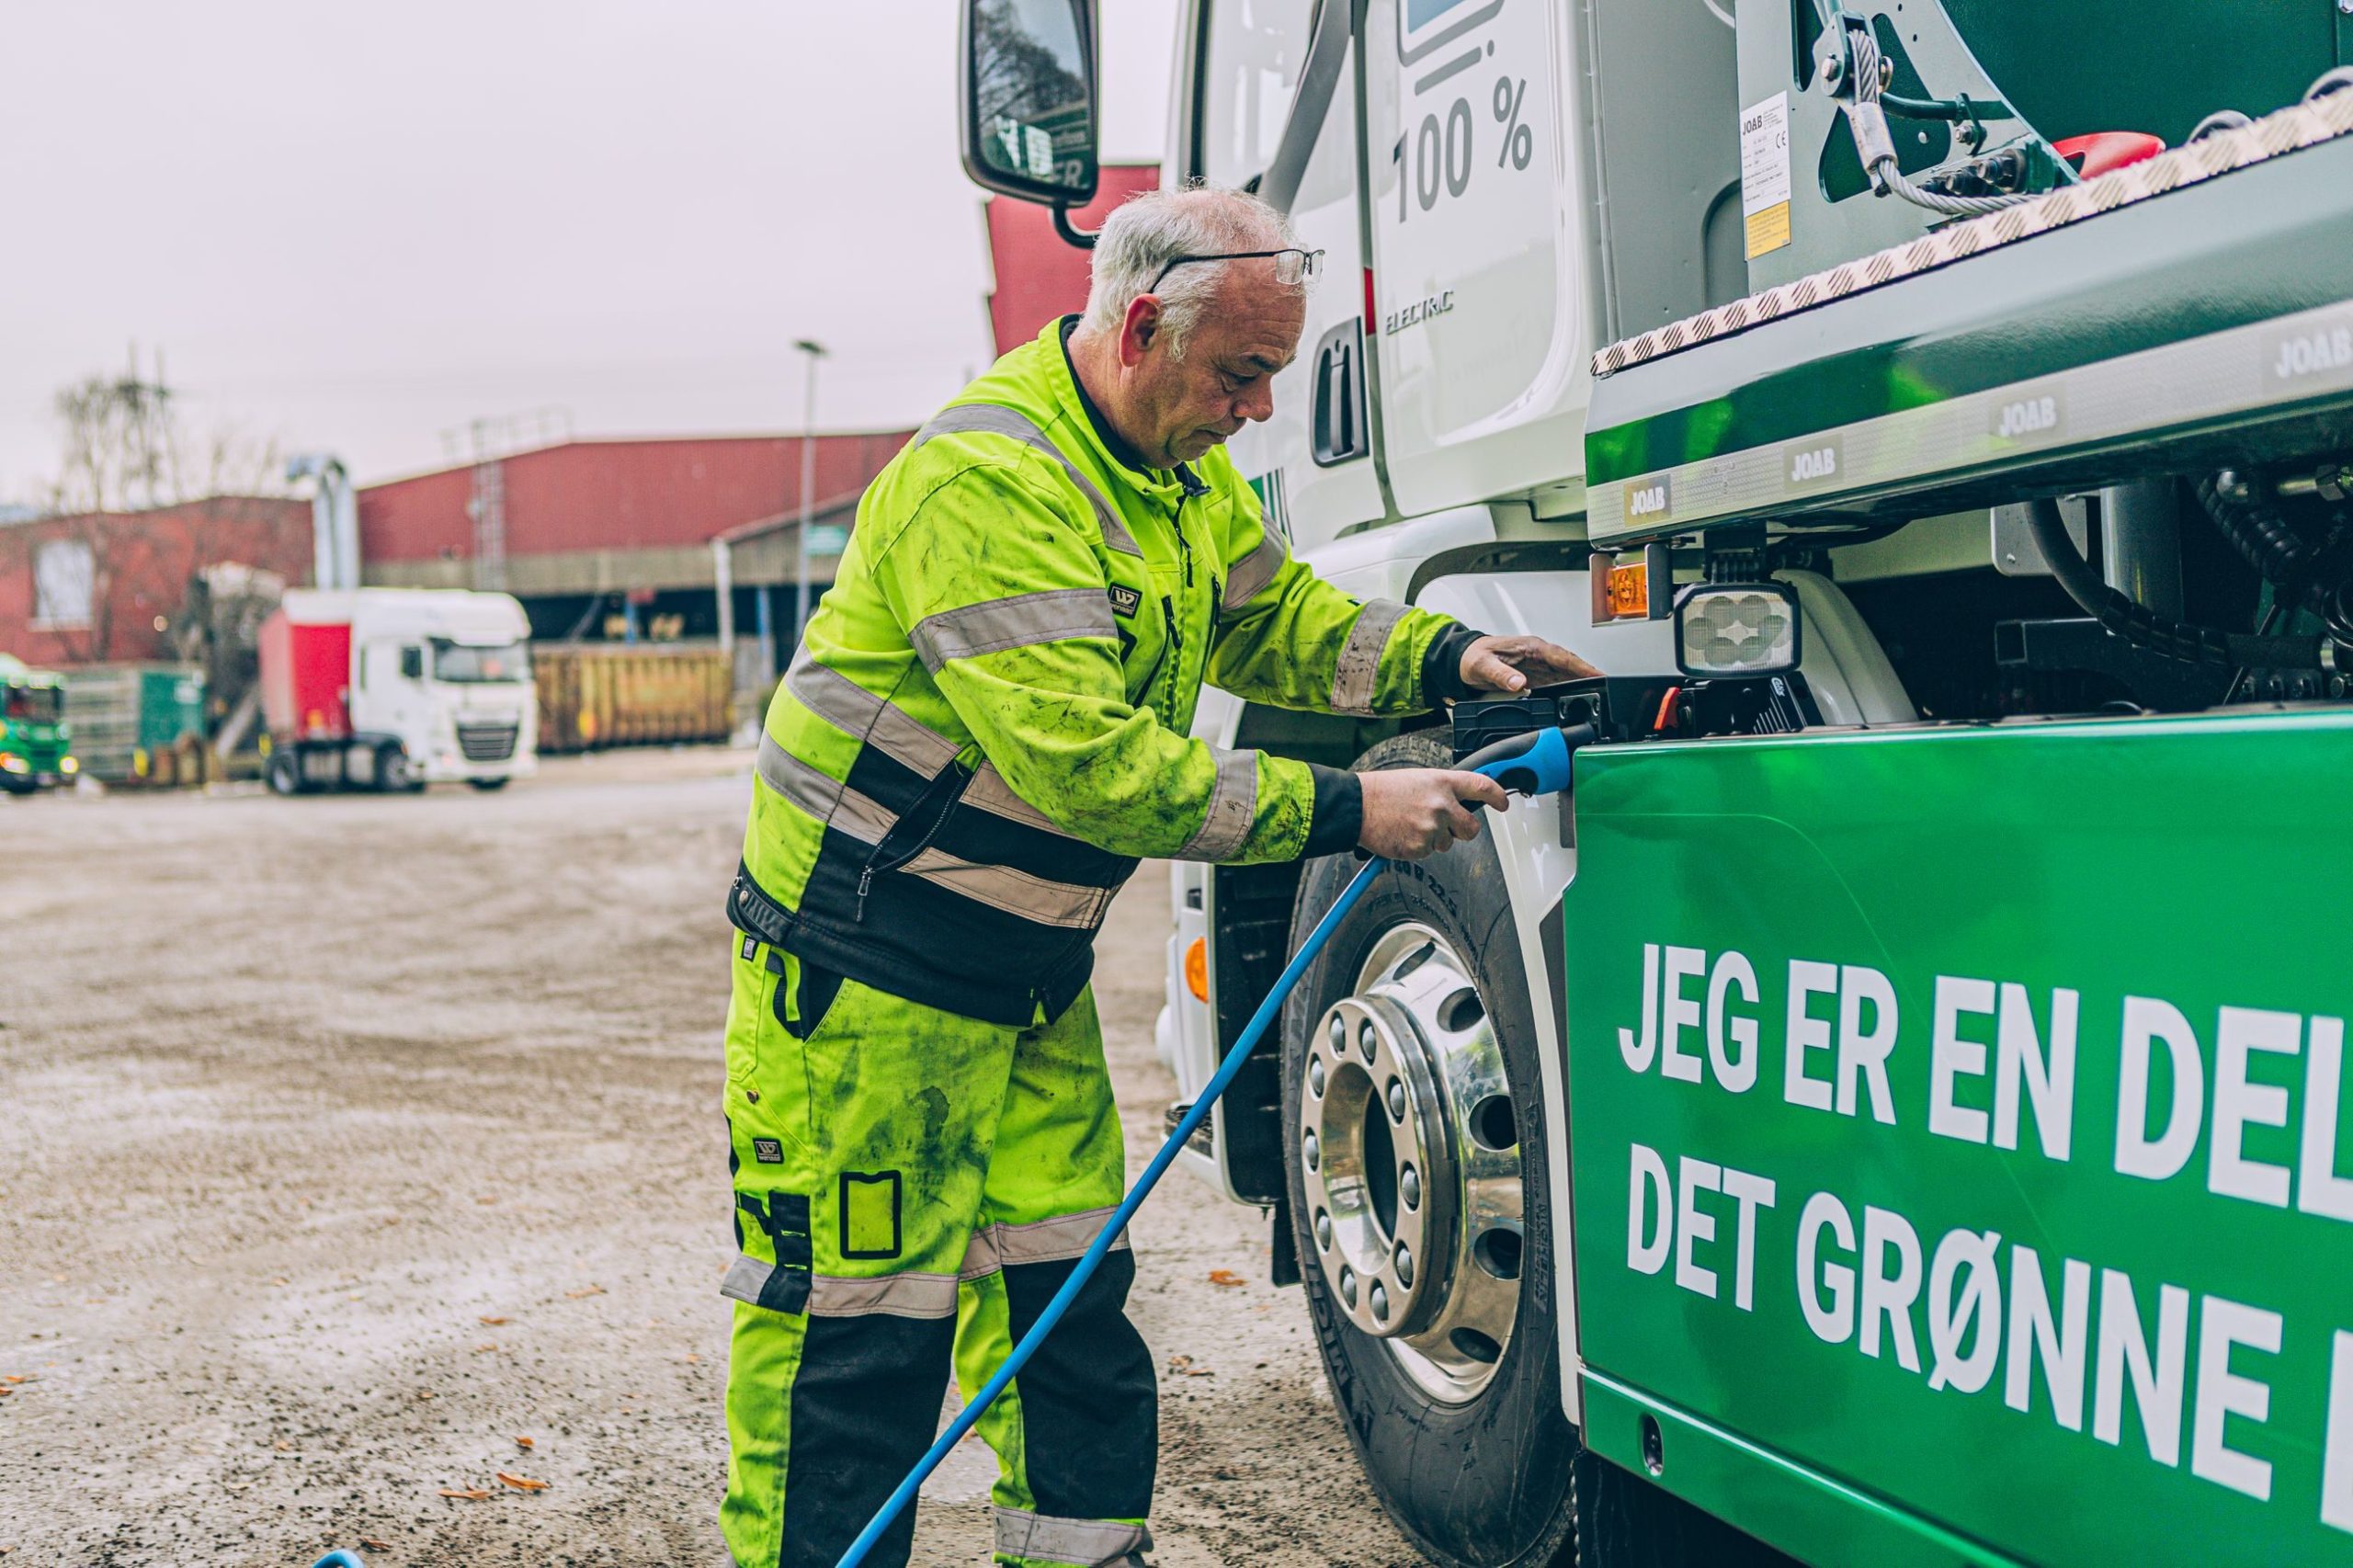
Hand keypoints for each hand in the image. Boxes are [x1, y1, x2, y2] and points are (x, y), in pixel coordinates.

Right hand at [1357, 768, 1508, 859]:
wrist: (1357, 805)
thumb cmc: (1382, 791)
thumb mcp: (1418, 780)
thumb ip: (1442, 790)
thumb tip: (1459, 803)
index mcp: (1442, 783)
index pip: (1482, 787)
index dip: (1497, 796)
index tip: (1503, 803)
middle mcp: (1441, 804)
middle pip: (1472, 828)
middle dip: (1463, 831)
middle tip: (1447, 827)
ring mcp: (1431, 827)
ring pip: (1446, 844)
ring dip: (1433, 839)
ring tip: (1409, 825)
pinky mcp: (1419, 847)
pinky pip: (1426, 853)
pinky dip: (1416, 847)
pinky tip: (1401, 834)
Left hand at [1460, 634, 1600, 693]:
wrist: (1463, 659)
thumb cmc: (1473, 656)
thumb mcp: (1483, 665)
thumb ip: (1501, 674)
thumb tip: (1519, 682)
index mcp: (1531, 647)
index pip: (1562, 657)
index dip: (1582, 667)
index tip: (1598, 676)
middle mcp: (1539, 655)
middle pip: (1570, 667)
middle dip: (1589, 678)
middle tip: (1607, 692)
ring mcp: (1538, 666)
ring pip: (1565, 676)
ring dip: (1580, 687)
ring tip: (1596, 700)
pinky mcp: (1535, 677)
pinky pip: (1556, 684)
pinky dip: (1566, 692)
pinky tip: (1574, 703)